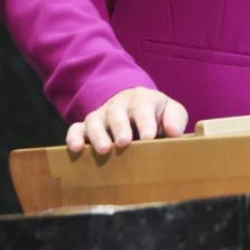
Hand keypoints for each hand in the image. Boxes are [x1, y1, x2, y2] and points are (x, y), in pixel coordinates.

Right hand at [66, 87, 188, 154]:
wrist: (137, 106)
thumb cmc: (157, 113)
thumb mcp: (171, 111)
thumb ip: (175, 120)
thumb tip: (174, 133)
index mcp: (142, 99)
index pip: (143, 107)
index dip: (146, 122)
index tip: (149, 137)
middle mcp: (119, 105)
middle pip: (117, 113)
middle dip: (120, 127)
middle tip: (124, 142)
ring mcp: (102, 115)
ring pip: (94, 120)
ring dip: (97, 135)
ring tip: (104, 150)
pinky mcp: (87, 127)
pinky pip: (76, 128)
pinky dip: (74, 137)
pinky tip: (76, 149)